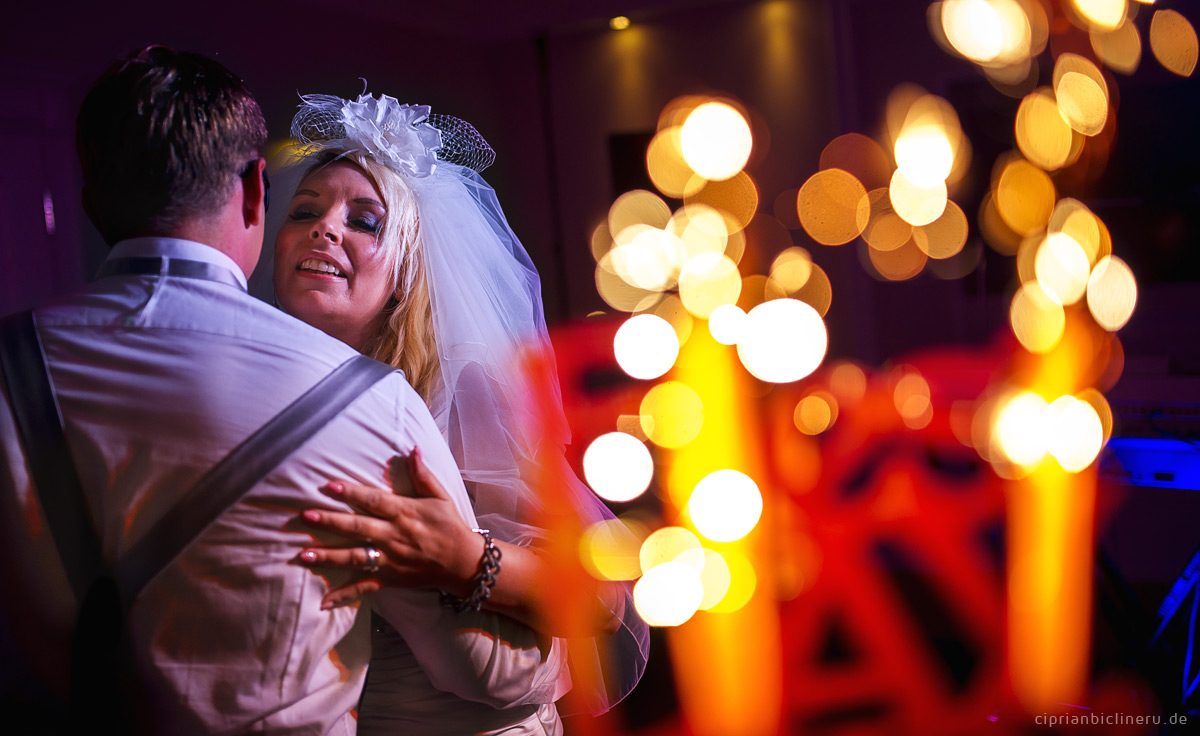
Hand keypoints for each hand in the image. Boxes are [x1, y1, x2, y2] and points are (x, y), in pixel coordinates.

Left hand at [296, 448, 482, 608]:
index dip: (351, 492)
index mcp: (404, 513)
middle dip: (331, 521)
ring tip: (304, 554)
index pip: (373, 500)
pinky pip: (365, 588)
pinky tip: (324, 601)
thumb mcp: (441, 497)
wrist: (464, 563)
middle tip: (306, 516)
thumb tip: (413, 449)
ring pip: (356, 557)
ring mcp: (390, 559)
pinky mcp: (390, 579)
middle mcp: (394, 536)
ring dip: (329, 556)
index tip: (329, 485)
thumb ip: (423, 474)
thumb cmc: (450, 526)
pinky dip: (345, 595)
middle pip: (358, 527)